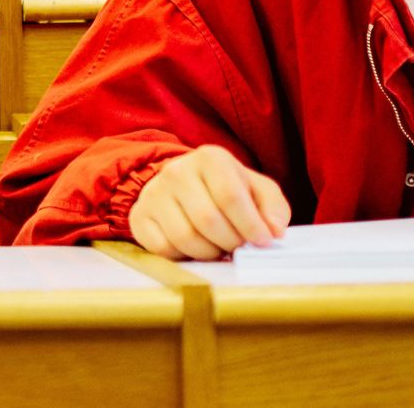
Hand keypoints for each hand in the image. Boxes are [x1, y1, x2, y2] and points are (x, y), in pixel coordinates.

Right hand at [126, 145, 290, 260]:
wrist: (182, 186)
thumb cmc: (225, 190)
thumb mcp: (256, 189)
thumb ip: (272, 208)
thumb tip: (274, 231)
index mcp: (210, 158)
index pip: (230, 196)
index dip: (250, 225)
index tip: (263, 242)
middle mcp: (177, 171)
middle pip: (208, 220)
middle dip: (230, 242)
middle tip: (239, 247)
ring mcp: (154, 193)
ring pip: (185, 237)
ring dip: (210, 252)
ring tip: (219, 247)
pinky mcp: (140, 216)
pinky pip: (164, 249)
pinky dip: (185, 256)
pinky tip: (194, 248)